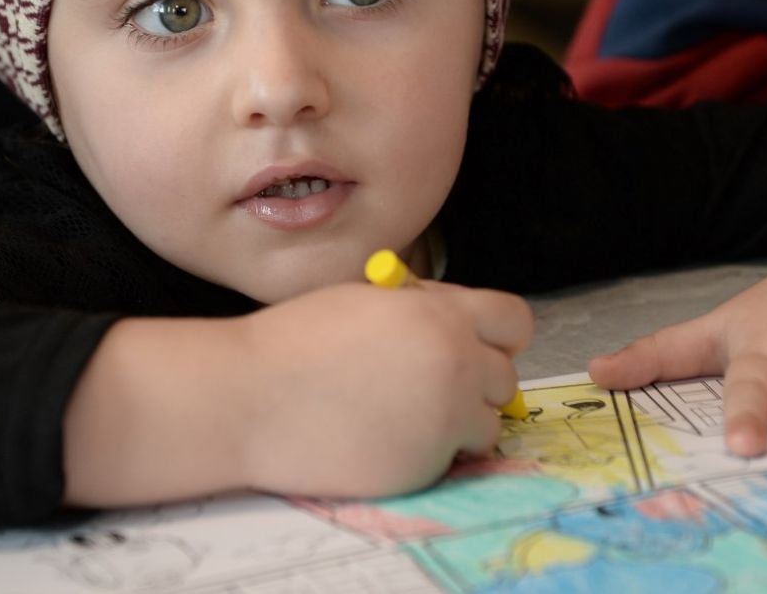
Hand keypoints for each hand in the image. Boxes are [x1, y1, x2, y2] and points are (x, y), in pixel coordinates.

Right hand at [238, 281, 531, 497]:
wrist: (252, 398)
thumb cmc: (297, 341)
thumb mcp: (369, 300)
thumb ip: (424, 309)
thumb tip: (458, 323)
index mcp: (442, 314)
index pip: (514, 320)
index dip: (496, 334)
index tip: (475, 345)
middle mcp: (457, 365)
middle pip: (506, 377)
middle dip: (476, 381)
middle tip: (428, 384)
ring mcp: (445, 420)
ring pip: (487, 424)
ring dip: (459, 422)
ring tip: (403, 414)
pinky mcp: (427, 467)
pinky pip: (452, 460)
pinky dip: (430, 453)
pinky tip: (384, 437)